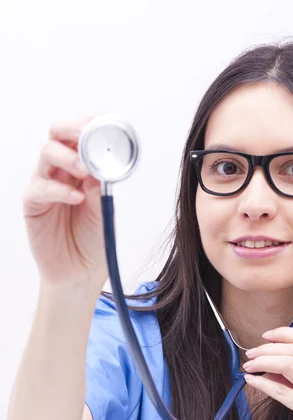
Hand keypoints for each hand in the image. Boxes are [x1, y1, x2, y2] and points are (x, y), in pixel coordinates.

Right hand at [23, 114, 107, 288]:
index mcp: (82, 168)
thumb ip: (100, 185)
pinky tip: (76, 197)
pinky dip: (58, 189)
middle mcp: (62, 171)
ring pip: (47, 154)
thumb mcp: (104, 208)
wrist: (82, 273)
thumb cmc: (95, 239)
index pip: (80, 136)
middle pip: (57, 135)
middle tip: (85, 134)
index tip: (101, 118)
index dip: (88, 124)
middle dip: (71, 128)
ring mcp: (46, 185)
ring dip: (66, 156)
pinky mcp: (33, 204)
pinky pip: (40, 187)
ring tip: (83, 169)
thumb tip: (99, 162)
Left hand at [242, 327, 292, 419]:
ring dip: (262, 362)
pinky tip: (251, 381)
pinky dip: (261, 383)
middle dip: (266, 349)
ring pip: (286, 364)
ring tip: (248, 366)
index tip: (266, 336)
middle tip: (250, 355)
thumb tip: (269, 363)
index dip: (284, 333)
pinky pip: (280, 390)